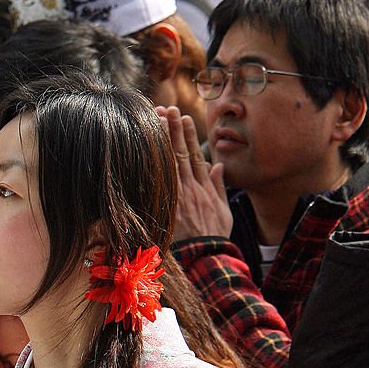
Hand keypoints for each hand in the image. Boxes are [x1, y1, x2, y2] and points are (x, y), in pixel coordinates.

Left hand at [156, 105, 231, 240]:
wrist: (206, 259)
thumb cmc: (214, 238)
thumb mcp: (223, 212)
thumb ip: (219, 187)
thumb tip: (218, 165)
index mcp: (204, 188)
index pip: (195, 155)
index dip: (189, 136)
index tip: (183, 118)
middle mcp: (191, 188)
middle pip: (180, 153)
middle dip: (173, 129)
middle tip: (167, 108)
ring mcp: (179, 196)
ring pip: (169, 161)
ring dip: (163, 139)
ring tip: (157, 118)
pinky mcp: (168, 205)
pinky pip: (160, 180)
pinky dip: (154, 163)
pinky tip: (145, 148)